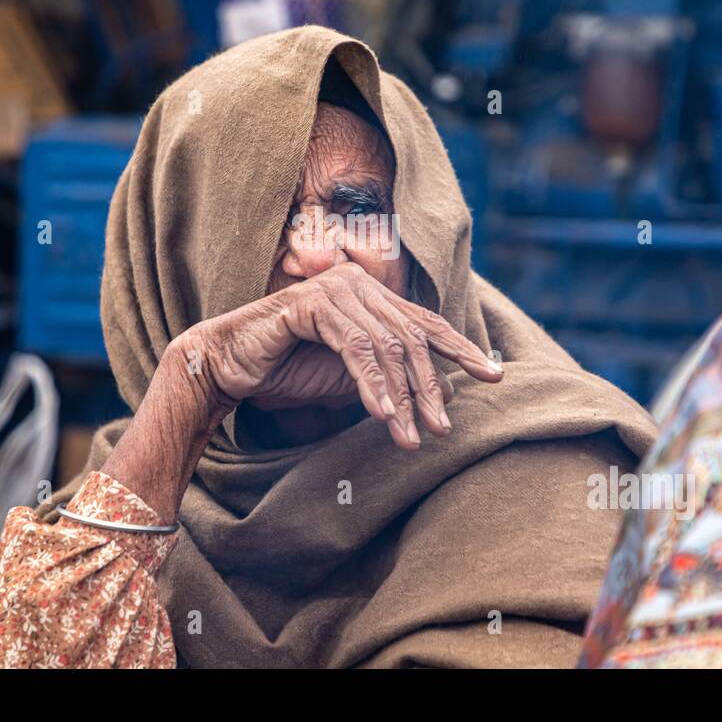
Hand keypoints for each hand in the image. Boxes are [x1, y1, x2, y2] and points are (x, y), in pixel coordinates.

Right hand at [184, 262, 502, 448]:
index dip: (462, 349)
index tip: (494, 377)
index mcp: (371, 294)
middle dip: (430, 387)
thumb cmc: (287, 371)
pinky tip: (382, 416)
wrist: (227, 366)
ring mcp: (336, 289)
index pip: (426, 323)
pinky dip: (372, 385)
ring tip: (409, 438)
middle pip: (413, 337)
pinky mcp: (312, 304)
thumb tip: (444, 391)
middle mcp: (358, 283)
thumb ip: (391, 375)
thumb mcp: (350, 377)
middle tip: (441, 429)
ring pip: (388, 346)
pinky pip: (355, 349)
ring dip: (402, 397)